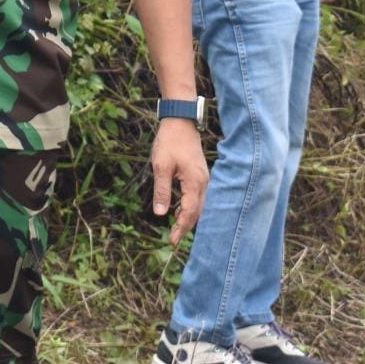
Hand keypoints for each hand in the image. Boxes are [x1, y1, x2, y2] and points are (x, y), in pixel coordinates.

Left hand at [151, 118, 207, 244]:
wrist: (181, 121)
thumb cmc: (170, 141)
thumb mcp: (160, 166)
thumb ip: (162, 190)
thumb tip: (161, 214)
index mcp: (194, 182)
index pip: (189, 212)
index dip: (180, 228)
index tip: (171, 241)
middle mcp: (203, 182)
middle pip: (197, 212)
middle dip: (186, 227)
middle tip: (173, 240)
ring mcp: (204, 178)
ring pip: (199, 205)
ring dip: (188, 218)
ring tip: (176, 230)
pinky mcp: (200, 175)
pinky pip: (198, 197)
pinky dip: (190, 207)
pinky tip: (179, 211)